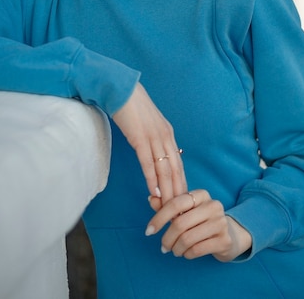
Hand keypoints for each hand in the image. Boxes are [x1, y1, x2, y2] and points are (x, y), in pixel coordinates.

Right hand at [112, 81, 186, 202]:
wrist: (121, 89)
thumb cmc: (132, 106)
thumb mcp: (148, 123)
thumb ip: (154, 138)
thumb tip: (155, 154)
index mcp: (168, 133)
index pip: (178, 164)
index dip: (180, 183)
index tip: (181, 201)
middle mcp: (165, 136)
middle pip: (175, 170)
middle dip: (177, 193)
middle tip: (179, 213)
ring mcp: (154, 137)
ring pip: (164, 170)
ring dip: (167, 191)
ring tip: (169, 209)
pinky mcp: (140, 138)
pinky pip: (148, 163)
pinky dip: (152, 179)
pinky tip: (154, 192)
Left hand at [146, 189, 251, 260]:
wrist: (229, 235)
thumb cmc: (201, 222)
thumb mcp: (186, 211)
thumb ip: (168, 205)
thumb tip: (150, 198)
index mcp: (201, 194)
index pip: (176, 203)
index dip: (159, 218)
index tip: (149, 231)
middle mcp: (213, 205)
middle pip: (180, 223)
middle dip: (167, 238)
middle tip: (163, 247)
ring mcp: (221, 223)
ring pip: (187, 238)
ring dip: (176, 248)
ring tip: (175, 250)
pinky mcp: (224, 240)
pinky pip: (196, 250)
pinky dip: (187, 254)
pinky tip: (186, 253)